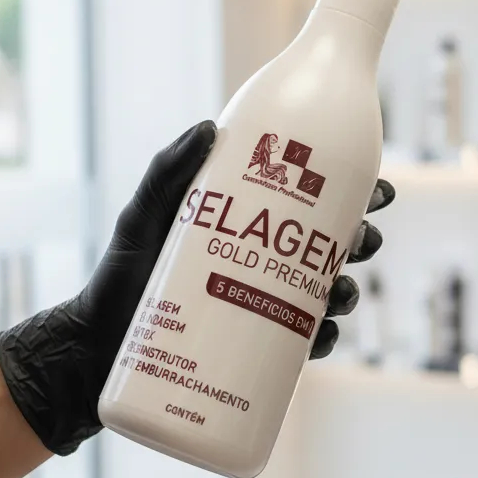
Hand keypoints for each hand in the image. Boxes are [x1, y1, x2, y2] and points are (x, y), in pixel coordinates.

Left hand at [0, 121, 393, 455]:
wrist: (97, 342)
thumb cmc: (123, 271)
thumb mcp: (144, 214)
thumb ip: (169, 169)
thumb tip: (207, 128)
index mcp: (258, 223)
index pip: (318, 203)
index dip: (358, 194)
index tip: (379, 191)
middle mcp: (271, 263)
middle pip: (336, 248)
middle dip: (363, 242)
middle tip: (362, 241)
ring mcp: (268, 306)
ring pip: (329, 296)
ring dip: (350, 293)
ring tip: (341, 294)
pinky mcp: (257, 349)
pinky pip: (303, 346)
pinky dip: (323, 341)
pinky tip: (324, 336)